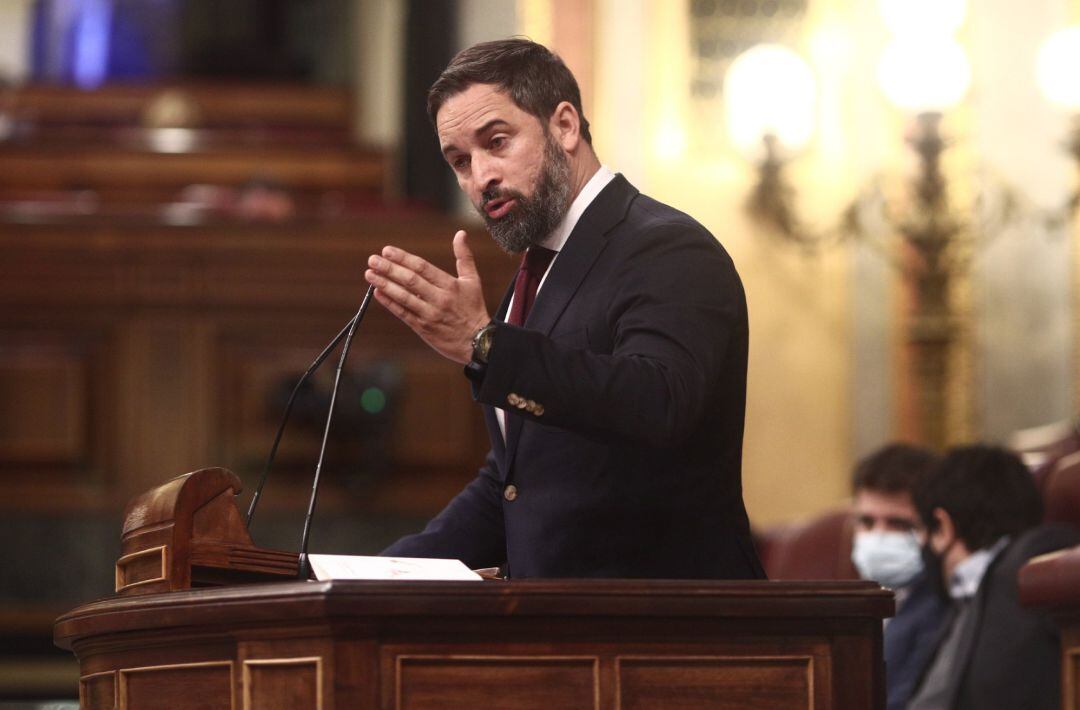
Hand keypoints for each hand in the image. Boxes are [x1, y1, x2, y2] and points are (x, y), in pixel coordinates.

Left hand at [365, 230, 490, 363]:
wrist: (478, 342)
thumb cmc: (474, 308)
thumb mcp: (473, 280)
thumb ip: (464, 256)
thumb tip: (460, 234)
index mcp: (450, 285)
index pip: (422, 267)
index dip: (403, 258)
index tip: (387, 251)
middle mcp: (439, 299)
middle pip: (410, 281)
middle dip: (389, 269)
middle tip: (372, 260)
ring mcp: (429, 314)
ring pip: (404, 297)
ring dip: (385, 284)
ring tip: (370, 274)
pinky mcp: (423, 328)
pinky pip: (403, 313)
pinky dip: (389, 303)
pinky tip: (377, 293)